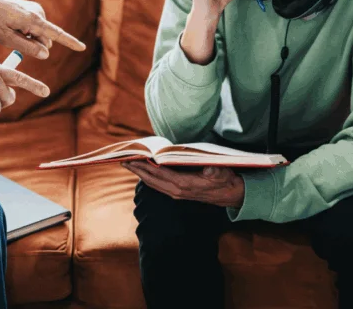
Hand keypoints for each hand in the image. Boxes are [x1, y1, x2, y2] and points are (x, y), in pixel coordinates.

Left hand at [0, 0, 86, 59]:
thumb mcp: (7, 39)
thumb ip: (27, 48)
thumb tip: (46, 54)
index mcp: (31, 20)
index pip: (55, 34)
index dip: (69, 42)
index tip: (82, 48)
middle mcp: (38, 12)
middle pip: (45, 40)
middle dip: (34, 45)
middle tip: (14, 37)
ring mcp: (38, 10)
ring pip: (41, 35)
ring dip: (29, 38)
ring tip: (13, 29)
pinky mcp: (36, 9)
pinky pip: (38, 28)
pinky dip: (28, 31)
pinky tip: (16, 24)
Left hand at [122, 161, 244, 208]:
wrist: (230, 195)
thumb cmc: (225, 180)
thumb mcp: (223, 173)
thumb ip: (216, 171)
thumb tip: (210, 170)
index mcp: (185, 185)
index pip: (160, 174)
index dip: (146, 166)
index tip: (134, 159)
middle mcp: (177, 191)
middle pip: (152, 180)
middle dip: (137, 170)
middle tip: (122, 160)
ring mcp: (176, 194)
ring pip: (153, 184)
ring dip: (140, 174)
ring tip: (128, 164)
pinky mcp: (177, 193)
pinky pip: (158, 186)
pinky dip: (148, 178)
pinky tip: (142, 171)